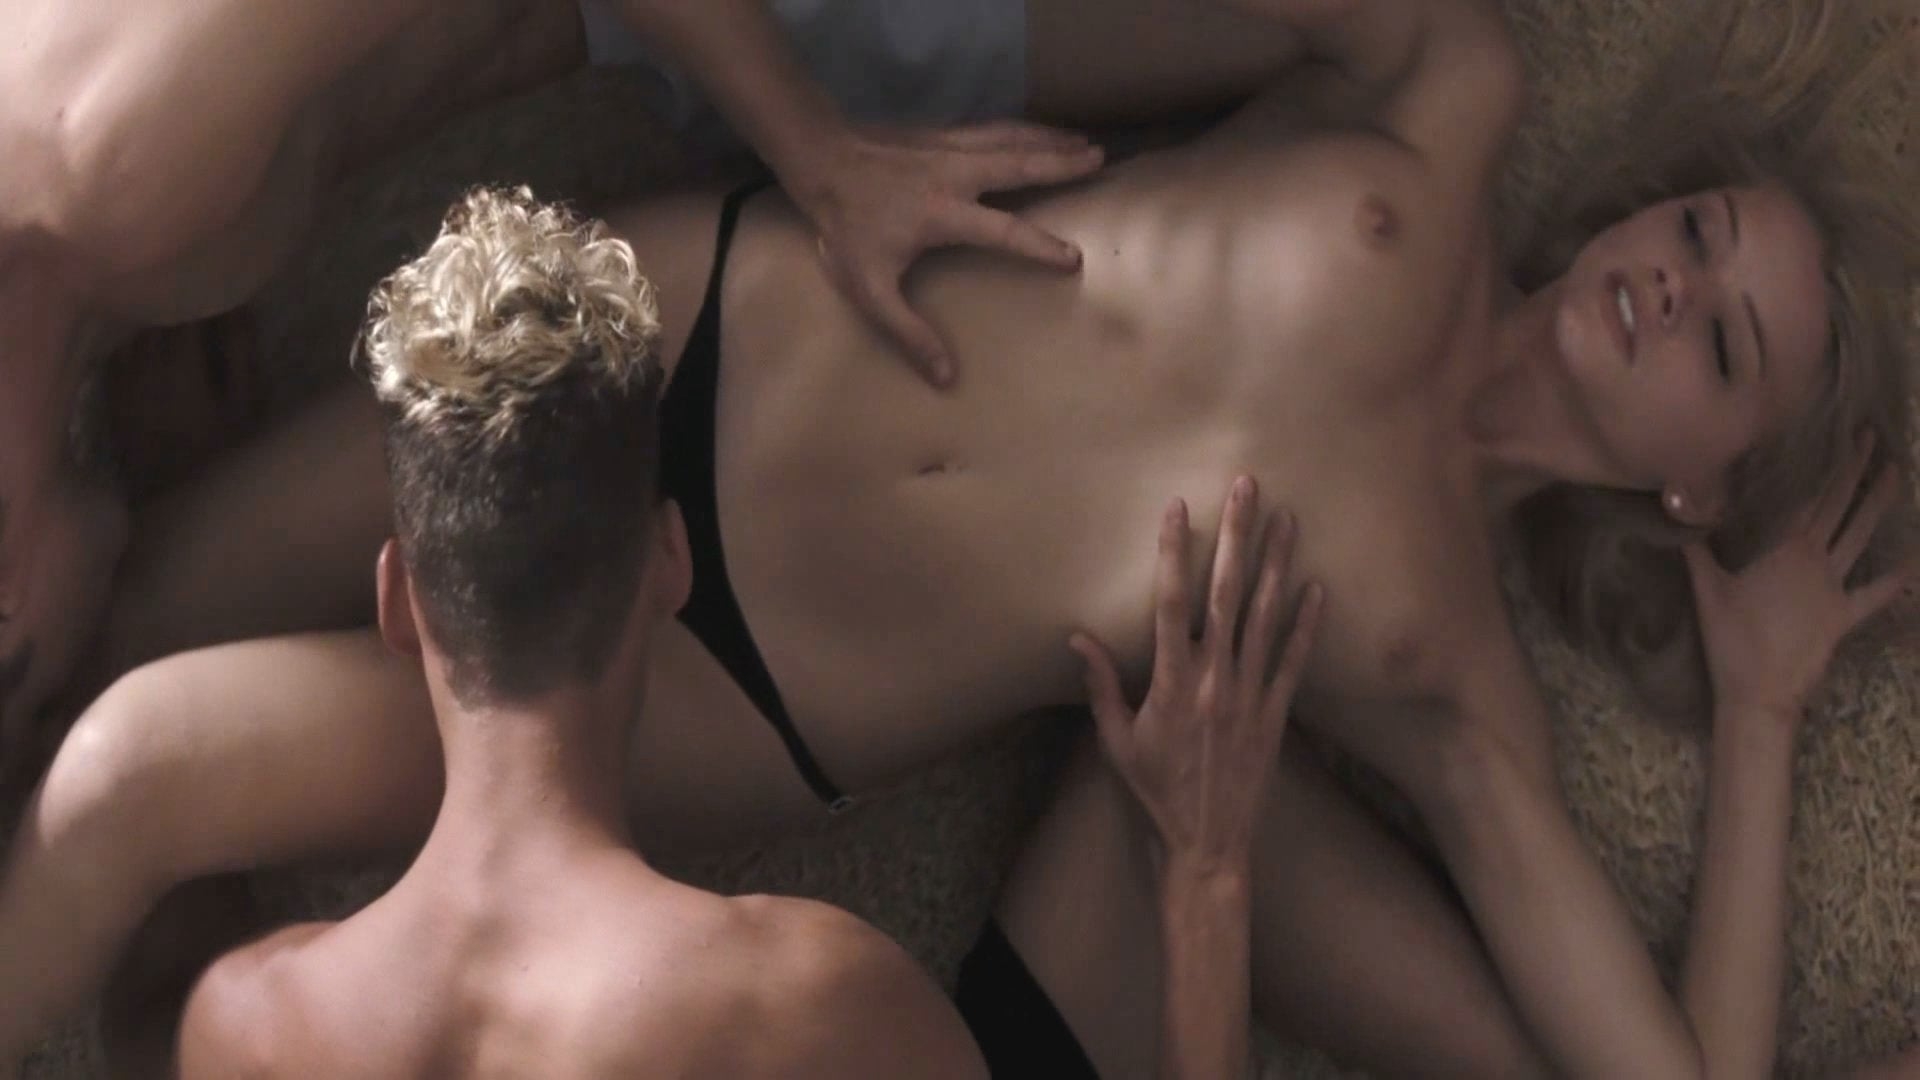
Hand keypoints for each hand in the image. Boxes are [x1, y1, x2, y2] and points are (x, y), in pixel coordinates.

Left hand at [781, 121, 1104, 385]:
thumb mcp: (868, 289)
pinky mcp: (942, 132)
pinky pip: (993, 128)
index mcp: (943, 213)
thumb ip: (908, 333)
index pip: (1004, 232)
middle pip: (1019, 164)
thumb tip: (946, 378)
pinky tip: (1037, 131)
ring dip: (1050, 140)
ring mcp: (950, 147)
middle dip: (1061, 163)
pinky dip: (1022, 128)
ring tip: (1085, 142)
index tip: (1072, 258)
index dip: (1039, 246)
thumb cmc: (845, 227)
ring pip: (1011, 139)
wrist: (819, 159)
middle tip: (1099, 159)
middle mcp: (956, 174)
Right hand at [1071, 477, 1324, 871]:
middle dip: (1236, 535)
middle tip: (1247, 486)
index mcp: (1171, 683)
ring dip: (1276, 563)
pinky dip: (1306, 624)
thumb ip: (1101, 685)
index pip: (1172, 603)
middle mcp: (1214, 680)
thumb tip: (1077, 637)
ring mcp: (1249, 696)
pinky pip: (1294, 662)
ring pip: (1265, 616)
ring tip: (1286, 517)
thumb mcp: (1115, 740)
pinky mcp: (1276, 715)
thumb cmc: (1154, 791)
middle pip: (1226, 592)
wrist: (1207, 843)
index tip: (1178, 507)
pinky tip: (1317, 587)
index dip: (1174, 551)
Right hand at [1684, 432, 1912, 723]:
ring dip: (1879, 503)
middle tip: (1870, 437)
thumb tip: (1679, 511)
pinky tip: (1916, 560)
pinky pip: (1877, 593)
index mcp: (1783, 548)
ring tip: (1895, 474)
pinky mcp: (1845, 616)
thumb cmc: (1729, 638)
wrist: (1760, 690)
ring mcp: (1835, 587)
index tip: (1840, 436)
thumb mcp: (1705, 588)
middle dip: (1857, 469)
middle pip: (1841, 506)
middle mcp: (1815, 559)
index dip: (1828, 464)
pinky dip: (1899, 577)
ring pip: (1862, 535)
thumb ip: (1696, 549)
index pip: (1810, 495)